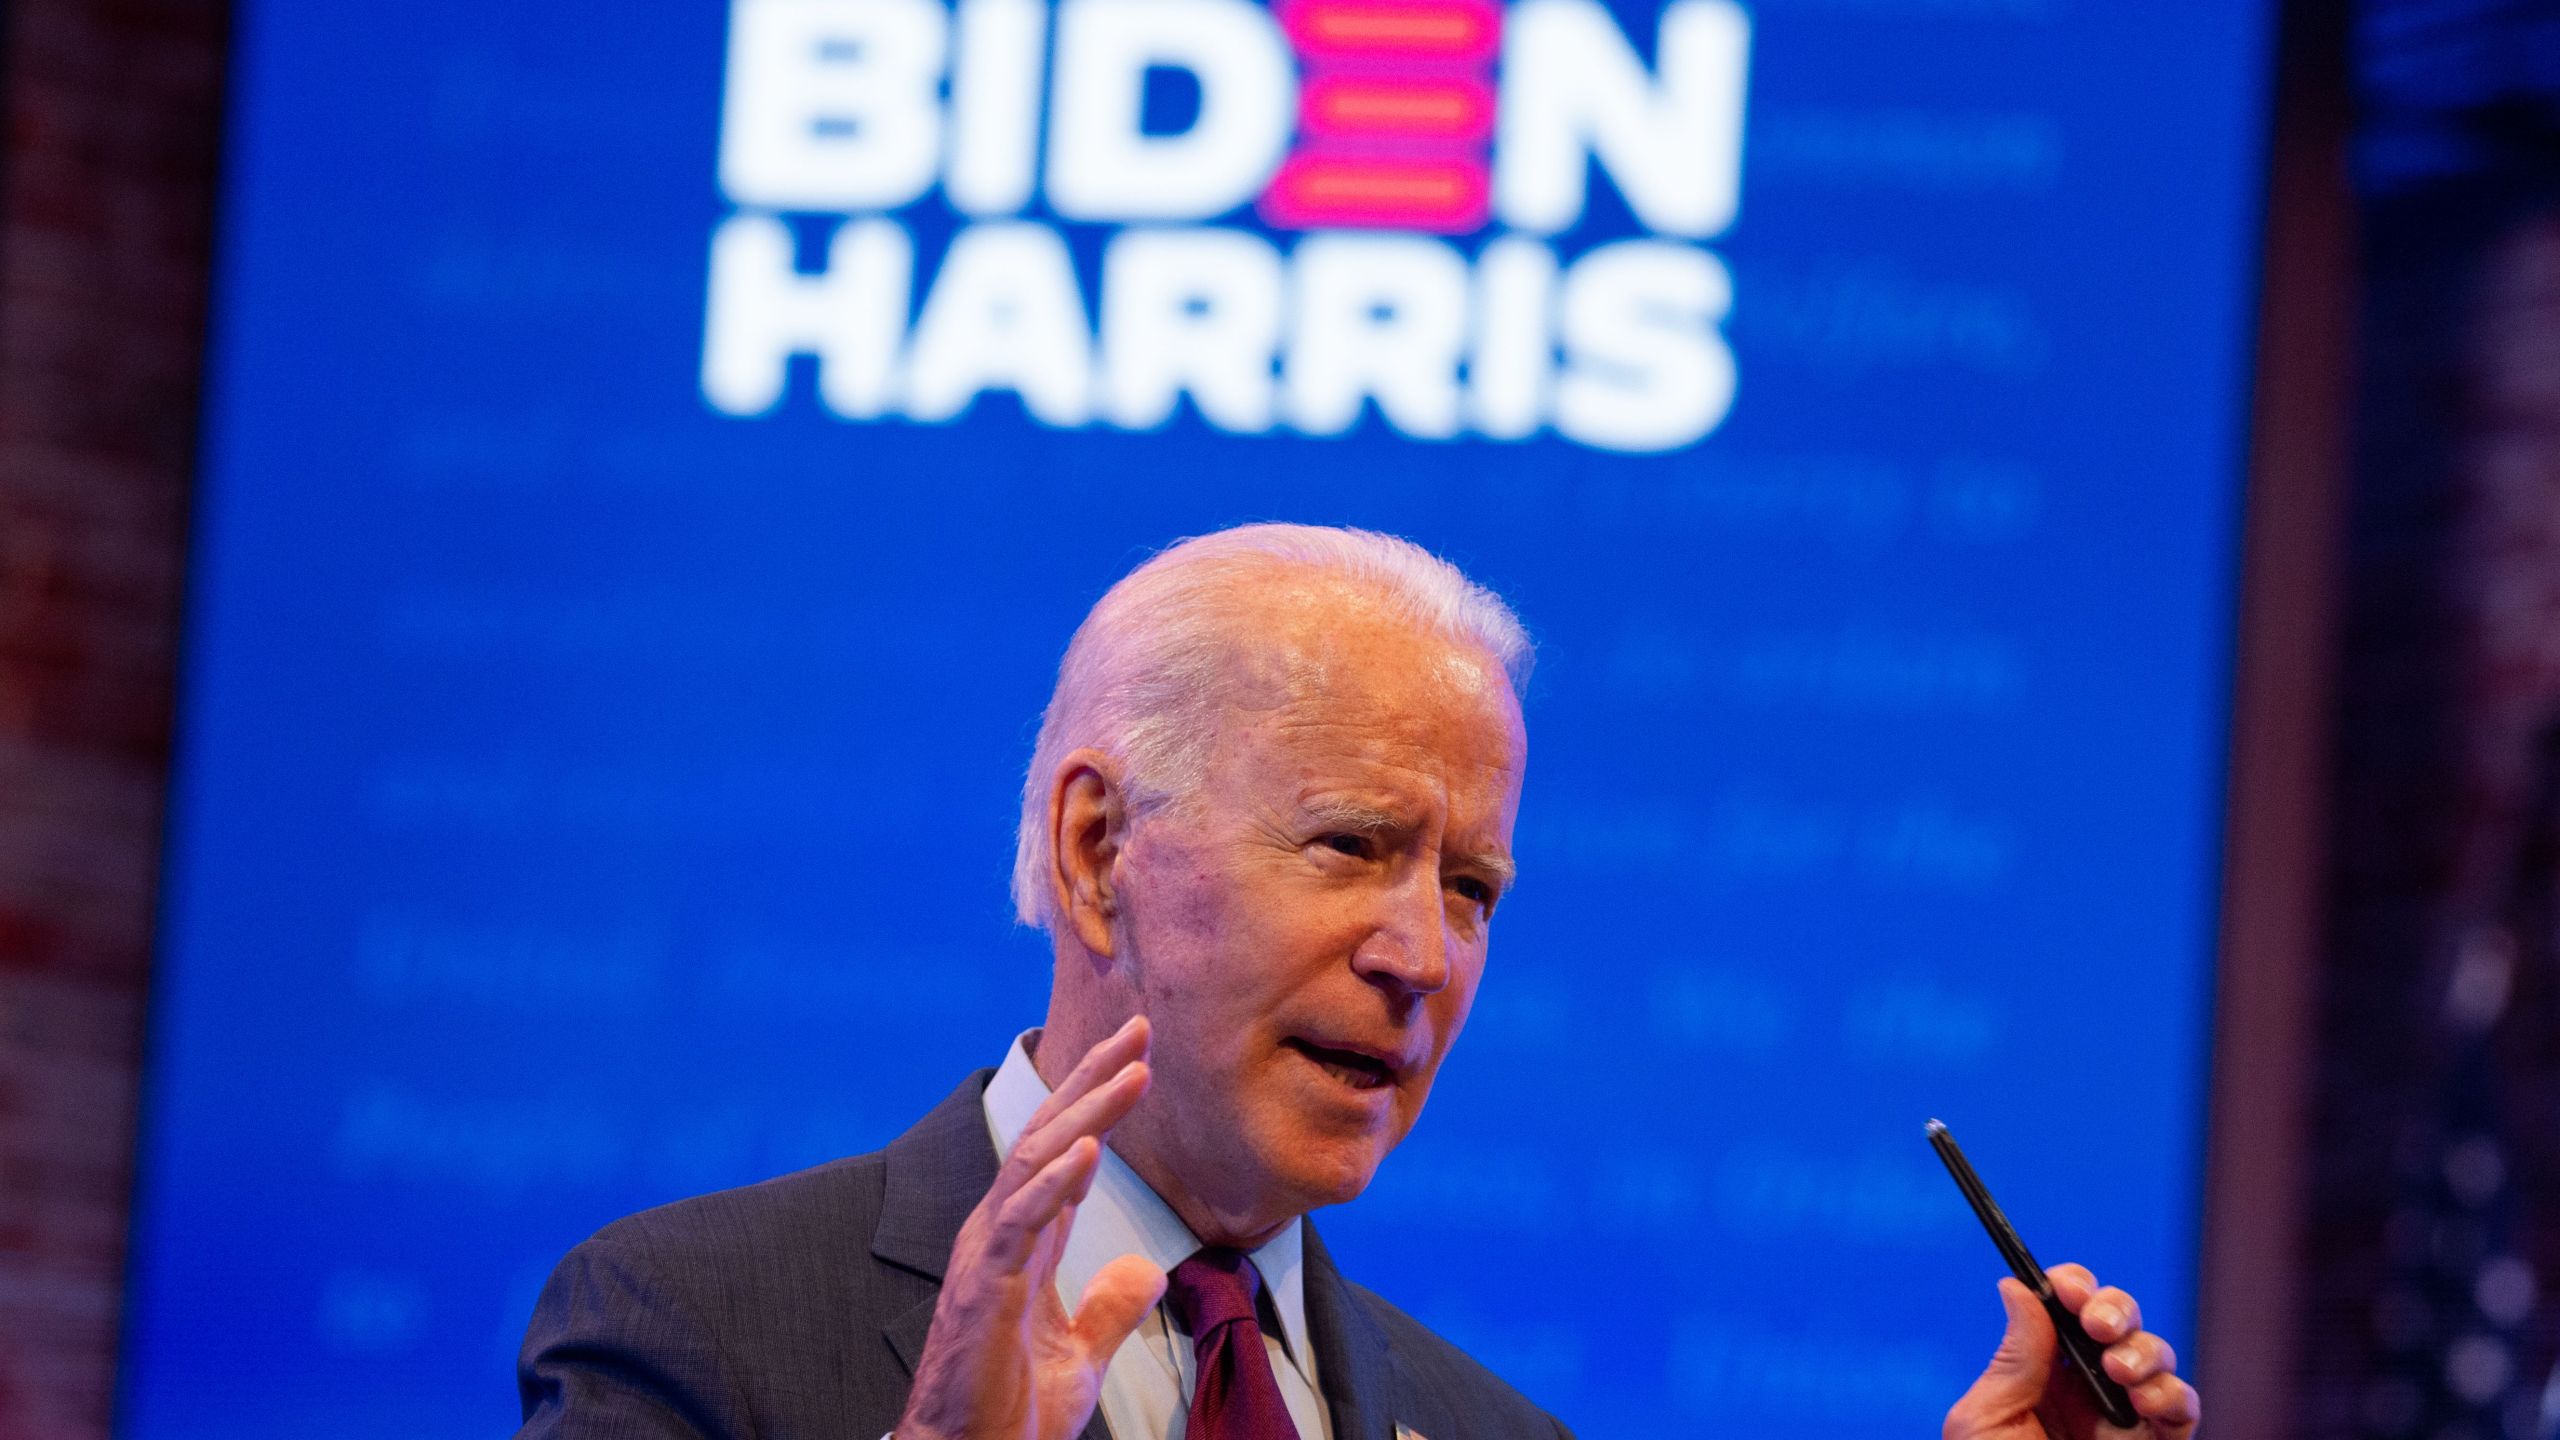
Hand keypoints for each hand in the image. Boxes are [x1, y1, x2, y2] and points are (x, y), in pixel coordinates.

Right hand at [897, 1017, 1167, 1439]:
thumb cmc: (1010, 1412)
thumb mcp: (1081, 1354)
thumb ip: (1111, 1307)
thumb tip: (1147, 1267)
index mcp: (1024, 1240)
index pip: (1063, 1151)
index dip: (1099, 1101)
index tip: (1140, 1056)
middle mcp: (1000, 1232)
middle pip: (1048, 1135)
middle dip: (1094, 1080)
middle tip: (1141, 1030)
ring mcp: (988, 1255)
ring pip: (1034, 1163)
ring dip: (1087, 1113)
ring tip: (1132, 1072)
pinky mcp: (983, 1287)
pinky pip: (1019, 1221)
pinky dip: (1053, 1181)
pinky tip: (1089, 1149)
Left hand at [1943, 1264, 2199, 1439]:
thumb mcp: (1985, 1424)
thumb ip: (2012, 1361)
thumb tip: (2017, 1287)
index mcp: (2037, 1375)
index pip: (2062, 1311)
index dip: (2071, 1288)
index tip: (2067, 1288)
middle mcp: (2085, 1389)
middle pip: (2117, 1320)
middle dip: (2115, 1308)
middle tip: (2098, 1325)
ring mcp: (2126, 1418)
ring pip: (2154, 1356)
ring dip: (2145, 1350)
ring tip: (2122, 1372)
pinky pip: (2183, 1407)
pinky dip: (2174, 1393)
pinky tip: (2148, 1401)